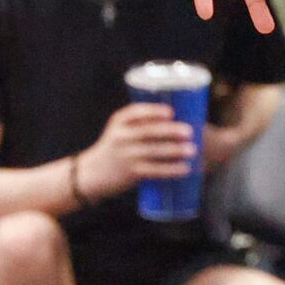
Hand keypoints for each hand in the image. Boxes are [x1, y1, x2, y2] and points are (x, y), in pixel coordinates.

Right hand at [78, 102, 199, 190]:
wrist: (92, 173)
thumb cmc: (113, 149)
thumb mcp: (118, 131)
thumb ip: (139, 125)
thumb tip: (175, 120)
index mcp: (119, 122)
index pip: (136, 112)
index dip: (154, 111)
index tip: (171, 112)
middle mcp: (121, 136)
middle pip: (149, 131)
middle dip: (171, 130)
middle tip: (190, 131)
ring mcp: (126, 155)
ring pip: (155, 151)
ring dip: (175, 150)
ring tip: (193, 150)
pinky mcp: (132, 172)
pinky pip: (155, 170)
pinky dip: (171, 169)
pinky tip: (184, 168)